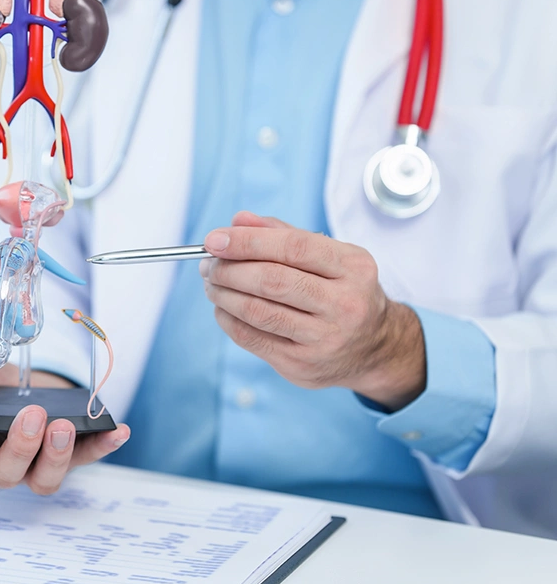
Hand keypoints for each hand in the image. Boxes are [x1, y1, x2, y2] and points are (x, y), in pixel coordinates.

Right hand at [0, 356, 130, 494]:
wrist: (22, 380)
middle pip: (4, 473)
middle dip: (20, 447)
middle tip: (33, 415)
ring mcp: (34, 467)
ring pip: (43, 481)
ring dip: (56, 456)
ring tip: (64, 424)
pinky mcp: (68, 458)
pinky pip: (85, 461)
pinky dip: (103, 447)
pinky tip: (118, 430)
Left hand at [201, 211, 425, 409]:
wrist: (374, 348)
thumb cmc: (342, 292)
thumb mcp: (330, 257)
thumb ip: (284, 234)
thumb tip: (238, 220)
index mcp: (353, 267)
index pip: (292, 247)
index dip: (247, 241)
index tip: (214, 240)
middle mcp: (344, 303)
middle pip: (272, 280)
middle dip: (229, 269)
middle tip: (209, 265)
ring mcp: (324, 337)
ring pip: (258, 311)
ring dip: (223, 294)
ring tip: (212, 284)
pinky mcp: (301, 364)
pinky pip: (251, 337)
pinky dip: (227, 319)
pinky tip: (222, 307)